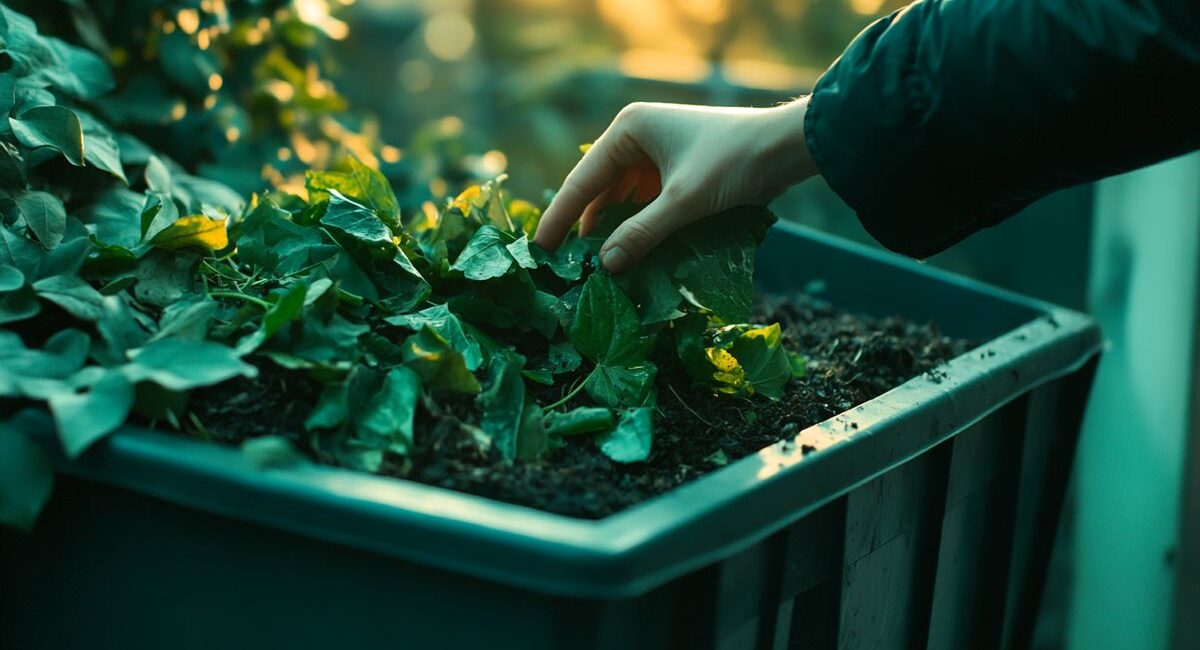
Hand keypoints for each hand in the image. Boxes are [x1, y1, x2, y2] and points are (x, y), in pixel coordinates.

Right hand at [533, 98, 818, 271]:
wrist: (789, 147)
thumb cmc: (734, 161)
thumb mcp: (684, 201)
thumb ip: (642, 234)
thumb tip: (605, 266)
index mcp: (628, 130)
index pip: (582, 181)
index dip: (559, 218)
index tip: (539, 252)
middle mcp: (637, 138)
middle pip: (599, 192)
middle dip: (586, 230)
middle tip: (567, 270)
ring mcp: (656, 156)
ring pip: (622, 202)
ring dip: (614, 233)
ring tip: (598, 271)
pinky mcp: (675, 174)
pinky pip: (645, 206)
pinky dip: (638, 230)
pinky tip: (631, 258)